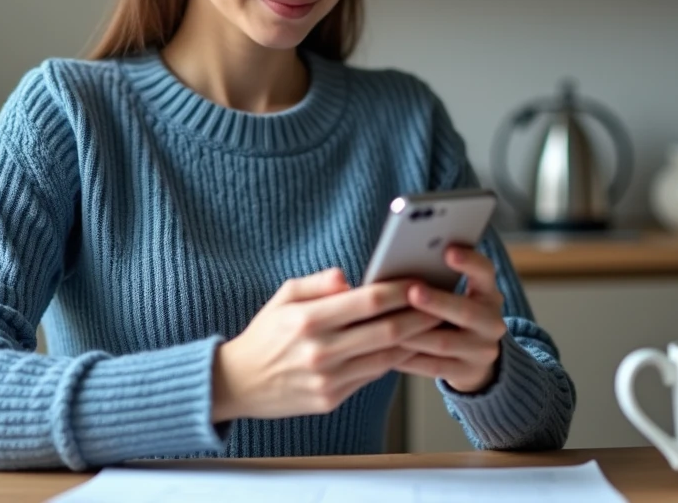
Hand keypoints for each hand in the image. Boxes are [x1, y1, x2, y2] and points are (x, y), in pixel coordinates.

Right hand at [212, 268, 440, 421]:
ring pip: (385, 358)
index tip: (418, 280)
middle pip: (386, 331)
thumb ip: (318, 283)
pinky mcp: (331, 399)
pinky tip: (405, 347)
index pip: (367, 301)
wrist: (238, 383)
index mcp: (307, 320)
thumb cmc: (265, 335)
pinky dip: (392, 361)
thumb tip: (349, 277)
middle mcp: (320, 351)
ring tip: (432, 326)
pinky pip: (372, 377)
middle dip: (419, 316)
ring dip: (413, 341)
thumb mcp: (283, 297)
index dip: (399, 290)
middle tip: (440, 304)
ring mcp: (327, 379)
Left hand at [395, 246, 507, 392]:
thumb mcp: (458, 295)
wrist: (475, 361)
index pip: (486, 272)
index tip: (448, 250)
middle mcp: (492, 322)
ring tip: (389, 323)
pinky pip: (433, 366)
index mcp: (488, 294)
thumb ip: (438, 280)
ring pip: (445, 342)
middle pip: (466, 312)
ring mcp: (482, 351)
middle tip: (413, 291)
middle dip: (438, 302)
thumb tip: (401, 261)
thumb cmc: (453, 316)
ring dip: (415, 333)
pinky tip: (387, 349)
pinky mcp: (467, 373)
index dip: (469, 262)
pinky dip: (408, 358)